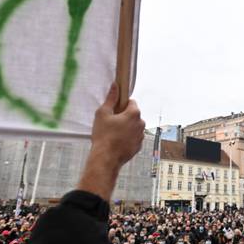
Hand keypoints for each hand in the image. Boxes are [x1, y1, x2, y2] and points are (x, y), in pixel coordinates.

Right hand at [78, 83, 144, 200]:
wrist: (106, 158)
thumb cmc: (104, 135)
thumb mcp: (103, 113)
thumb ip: (111, 98)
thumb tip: (115, 85)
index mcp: (134, 113)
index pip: (131, 102)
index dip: (121, 104)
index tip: (114, 109)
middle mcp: (141, 124)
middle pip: (133, 114)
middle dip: (124, 116)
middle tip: (111, 122)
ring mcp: (141, 136)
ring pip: (133, 126)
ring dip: (126, 127)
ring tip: (113, 133)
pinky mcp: (138, 146)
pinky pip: (133, 137)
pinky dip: (127, 137)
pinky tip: (117, 141)